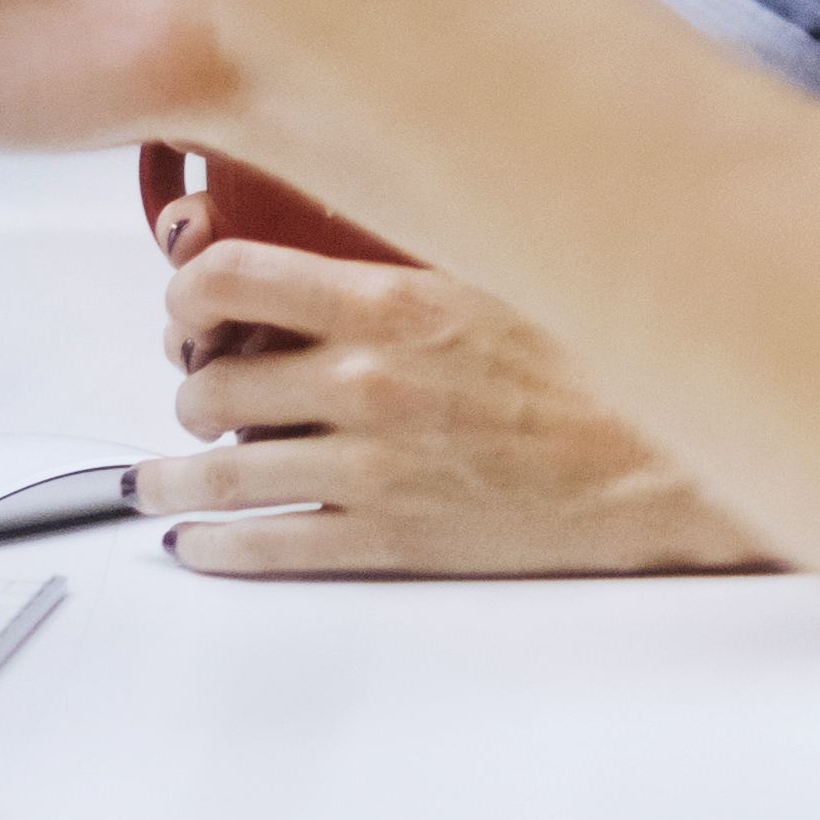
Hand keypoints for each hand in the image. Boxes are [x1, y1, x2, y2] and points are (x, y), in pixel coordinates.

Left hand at [136, 201, 780, 578]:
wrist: (661, 464)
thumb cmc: (595, 371)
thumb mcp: (495, 281)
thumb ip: (402, 274)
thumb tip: (324, 272)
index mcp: (391, 304)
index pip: (228, 280)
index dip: (185, 297)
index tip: (187, 312)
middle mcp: (367, 382)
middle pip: (213, 382)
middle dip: (194, 390)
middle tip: (199, 396)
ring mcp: (371, 467)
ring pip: (222, 471)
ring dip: (175, 476)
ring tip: (158, 480)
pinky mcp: (388, 539)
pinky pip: (267, 546)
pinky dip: (215, 547)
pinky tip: (201, 544)